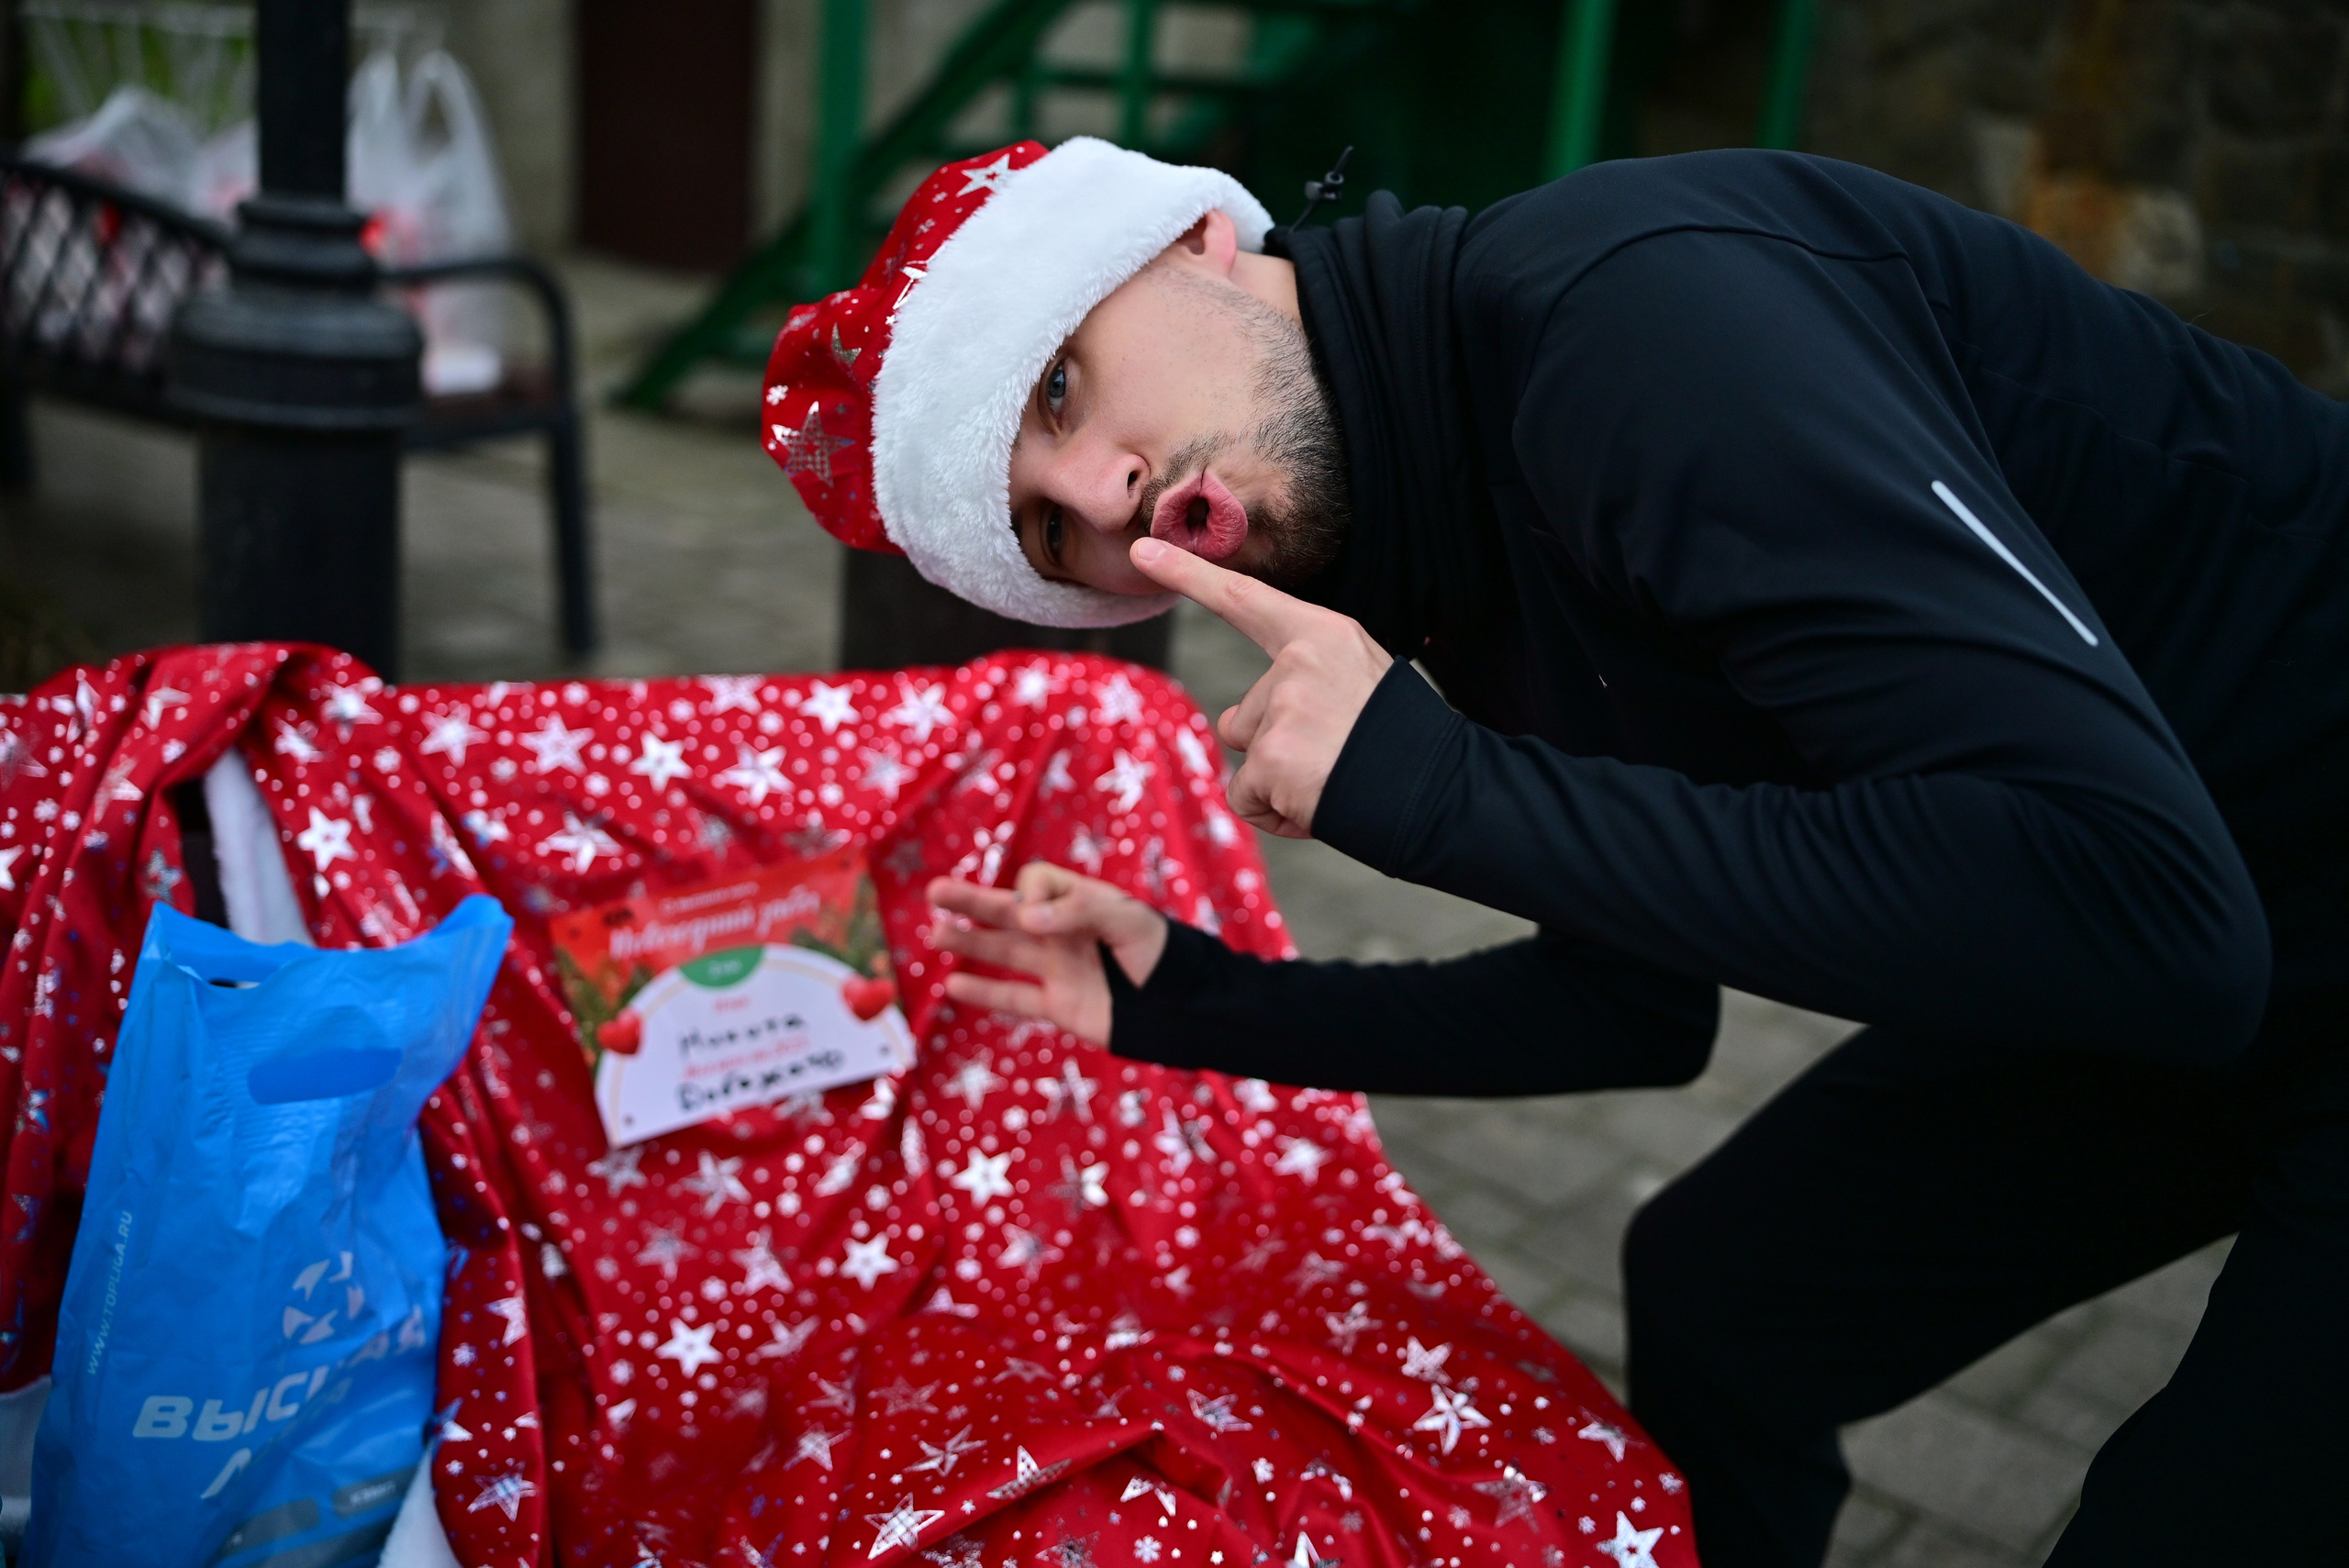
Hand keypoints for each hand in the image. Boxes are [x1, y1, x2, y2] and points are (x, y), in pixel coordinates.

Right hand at [928, 861, 1168, 1045]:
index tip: (1027, 911)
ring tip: (934, 934)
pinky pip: (1014, 997)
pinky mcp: (1059, 1004)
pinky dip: (984, 993)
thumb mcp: (1128, 921)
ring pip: (1004, 953)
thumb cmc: (1162, 954)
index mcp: (1081, 902)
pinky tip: (953, 984)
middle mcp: (1063, 932)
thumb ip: (1078, 912)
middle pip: (1009, 913)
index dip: (1026, 893)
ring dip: (969, 943)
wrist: (1185, 1008)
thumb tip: (1024, 916)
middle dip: (972, 902)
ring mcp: (1059, 968)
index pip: (1038, 884)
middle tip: (935, 892)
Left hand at [1131, 536, 1391, 837]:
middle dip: (1276, 747)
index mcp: (1324, 634)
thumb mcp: (1358, 684)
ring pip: (1247, 755)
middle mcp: (1298, 662)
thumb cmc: (1399, 744)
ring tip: (1332, 778)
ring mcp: (1283, 708)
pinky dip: (1275, 812)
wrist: (1440, 793)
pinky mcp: (1273, 758)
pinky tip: (1317, 803)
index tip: (1142, 551)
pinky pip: (1246, 796)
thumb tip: (1231, 723)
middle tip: (1335, 756)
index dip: (1188, 574)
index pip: (1244, 598)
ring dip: (1278, 780)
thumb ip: (1298, 683)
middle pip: (1243, 714)